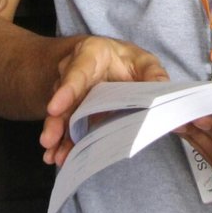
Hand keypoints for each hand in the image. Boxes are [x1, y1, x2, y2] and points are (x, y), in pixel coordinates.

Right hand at [41, 36, 167, 165]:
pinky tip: (58, 156)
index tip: (54, 108)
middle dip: (56, 121)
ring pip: (62, 115)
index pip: (76, 72)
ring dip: (58, 136)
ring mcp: (73, 94)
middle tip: (48, 140)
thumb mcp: (143, 61)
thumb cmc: (127, 60)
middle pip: (63, 97)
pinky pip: (67, 127)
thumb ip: (153, 73)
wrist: (114, 62)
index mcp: (91, 55)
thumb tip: (163, 91)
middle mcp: (75, 74)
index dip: (65, 91)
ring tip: (54, 156)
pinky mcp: (76, 111)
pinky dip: (63, 142)